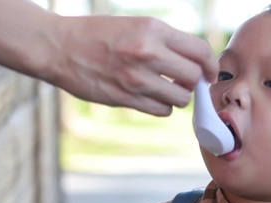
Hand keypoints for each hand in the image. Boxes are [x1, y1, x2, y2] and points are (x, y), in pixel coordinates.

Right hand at [49, 15, 218, 115]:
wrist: (59, 47)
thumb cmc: (98, 34)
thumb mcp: (135, 24)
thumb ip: (165, 40)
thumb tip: (195, 62)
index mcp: (153, 29)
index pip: (200, 50)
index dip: (211, 65)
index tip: (209, 73)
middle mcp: (148, 52)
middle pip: (193, 77)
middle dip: (193, 82)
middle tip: (182, 81)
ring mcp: (136, 77)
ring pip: (180, 98)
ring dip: (177, 96)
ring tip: (165, 89)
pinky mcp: (125, 98)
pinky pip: (161, 110)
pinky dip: (162, 107)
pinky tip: (151, 97)